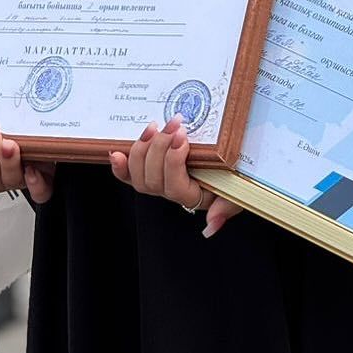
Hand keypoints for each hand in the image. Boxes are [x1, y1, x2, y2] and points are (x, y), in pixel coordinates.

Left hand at [109, 117, 242, 237]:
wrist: (226, 164)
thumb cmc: (233, 178)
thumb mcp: (236, 193)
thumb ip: (226, 209)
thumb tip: (210, 226)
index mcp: (192, 196)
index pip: (174, 187)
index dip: (173, 163)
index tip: (184, 139)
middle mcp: (171, 191)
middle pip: (153, 178)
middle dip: (160, 147)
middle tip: (174, 125)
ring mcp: (157, 181)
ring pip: (138, 174)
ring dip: (144, 147)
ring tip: (157, 125)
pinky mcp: (146, 168)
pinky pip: (127, 174)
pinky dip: (120, 165)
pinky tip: (115, 153)